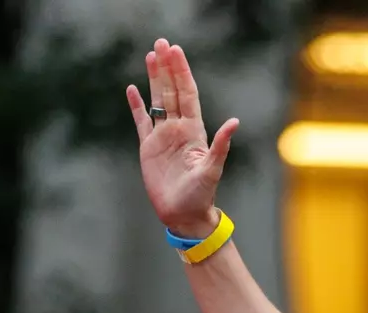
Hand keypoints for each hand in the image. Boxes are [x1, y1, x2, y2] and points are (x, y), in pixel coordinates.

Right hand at [125, 39, 239, 237]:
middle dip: (168, 67)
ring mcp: (163, 136)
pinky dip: (137, 105)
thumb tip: (234, 122)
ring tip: (150, 56)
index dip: (182, 72)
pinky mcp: (148, 147)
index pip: (187, 94)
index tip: (176, 52)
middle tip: (162, 43)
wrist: (184, 214)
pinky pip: (141, 121)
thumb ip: (221, 145)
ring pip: (157, 100)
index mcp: (194, 131)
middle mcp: (179, 129)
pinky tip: (132, 89)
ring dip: (154, 79)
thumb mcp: (212, 169)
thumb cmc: (201, 195)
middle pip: (172, 91)